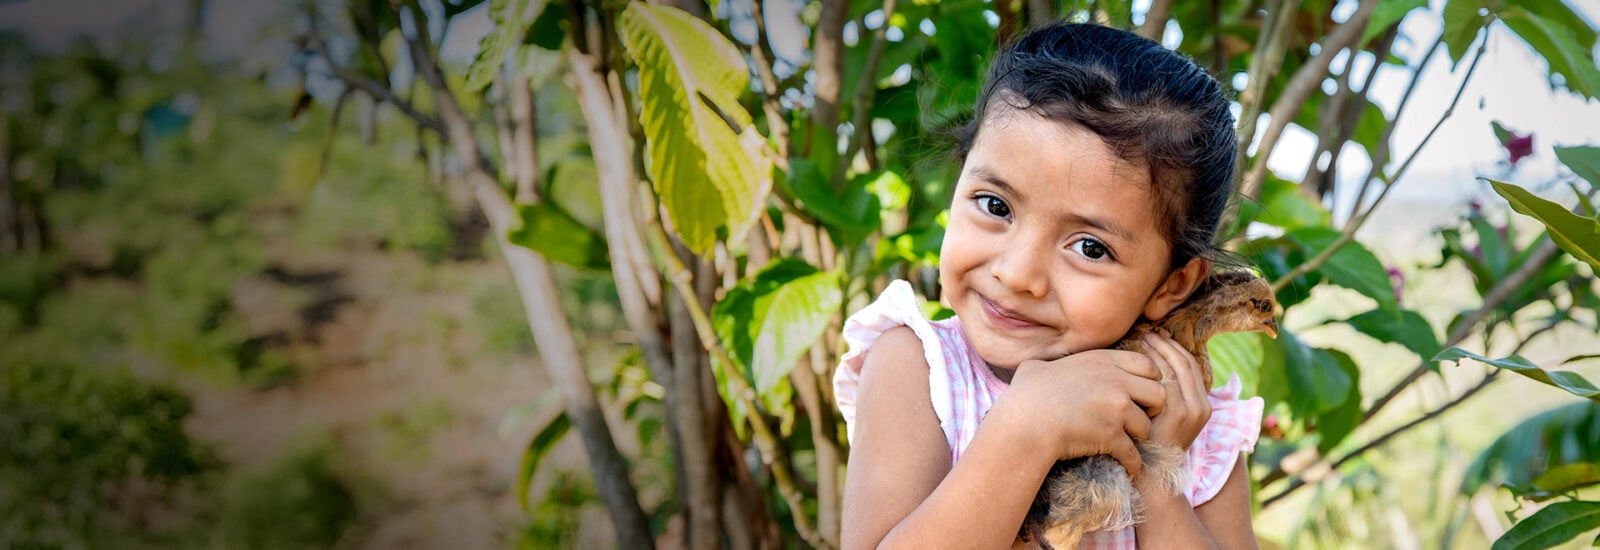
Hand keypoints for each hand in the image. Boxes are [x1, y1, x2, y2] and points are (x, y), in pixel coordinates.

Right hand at [998, 349, 1166, 477]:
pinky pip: (1134, 454)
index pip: (1148, 365)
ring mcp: (1117, 410)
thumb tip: (1037, 367)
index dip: (1147, 380)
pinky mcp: (1112, 436)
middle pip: (1158, 394)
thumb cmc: (1024, 395)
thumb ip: (1047, 365)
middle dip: (1151, 409)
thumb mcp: (1035, 368)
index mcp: (1103, 361)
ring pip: (1147, 426)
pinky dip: (1132, 464)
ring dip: (1139, 437)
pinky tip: (1128, 468)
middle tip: (1137, 418)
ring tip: (1127, 443)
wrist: (1024, 422)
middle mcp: (1117, 382)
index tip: (1137, 393)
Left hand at [1138, 330, 1211, 449]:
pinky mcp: (1178, 414)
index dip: (1173, 347)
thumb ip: (1166, 397)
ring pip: (1176, 367)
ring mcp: (1191, 410)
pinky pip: (1166, 380)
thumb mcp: (1166, 419)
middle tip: (1146, 330)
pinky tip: (1136, 356)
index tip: (1155, 335)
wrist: (1152, 476)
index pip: (1191, 365)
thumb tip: (1154, 368)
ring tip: (1141, 336)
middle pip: (1185, 362)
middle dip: (1165, 343)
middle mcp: (1202, 406)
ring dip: (1158, 349)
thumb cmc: (1152, 445)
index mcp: (1203, 405)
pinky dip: (1152, 364)